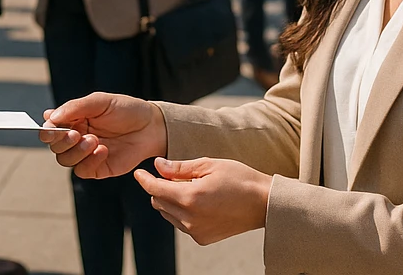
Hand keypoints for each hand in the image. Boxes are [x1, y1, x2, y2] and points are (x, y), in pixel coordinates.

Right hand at [38, 92, 165, 179]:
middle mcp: (77, 138)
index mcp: (74, 120)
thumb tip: (50, 117)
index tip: (52, 127)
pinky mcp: (98, 168)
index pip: (51, 129)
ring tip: (95, 140)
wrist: (151, 127)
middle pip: (55, 147)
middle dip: (62, 141)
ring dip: (76, 152)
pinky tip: (103, 150)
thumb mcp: (100, 102)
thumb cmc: (126, 110)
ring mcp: (86, 155)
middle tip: (76, 133)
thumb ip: (75, 107)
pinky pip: (83, 171)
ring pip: (65, 160)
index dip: (48, 130)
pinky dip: (89, 162)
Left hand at [136, 158, 272, 244]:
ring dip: (171, 200)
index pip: (155, 189)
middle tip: (176, 175)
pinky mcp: (203, 238)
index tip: (139, 173)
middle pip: (158, 203)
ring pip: (168, 214)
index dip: (144, 179)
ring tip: (192, 187)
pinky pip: (181, 224)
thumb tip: (158, 166)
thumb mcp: (209, 165)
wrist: (264, 203)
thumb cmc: (240, 179)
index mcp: (190, 198)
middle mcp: (189, 219)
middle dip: (160, 188)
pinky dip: (182, 212)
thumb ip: (180, 167)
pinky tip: (199, 200)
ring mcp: (196, 232)